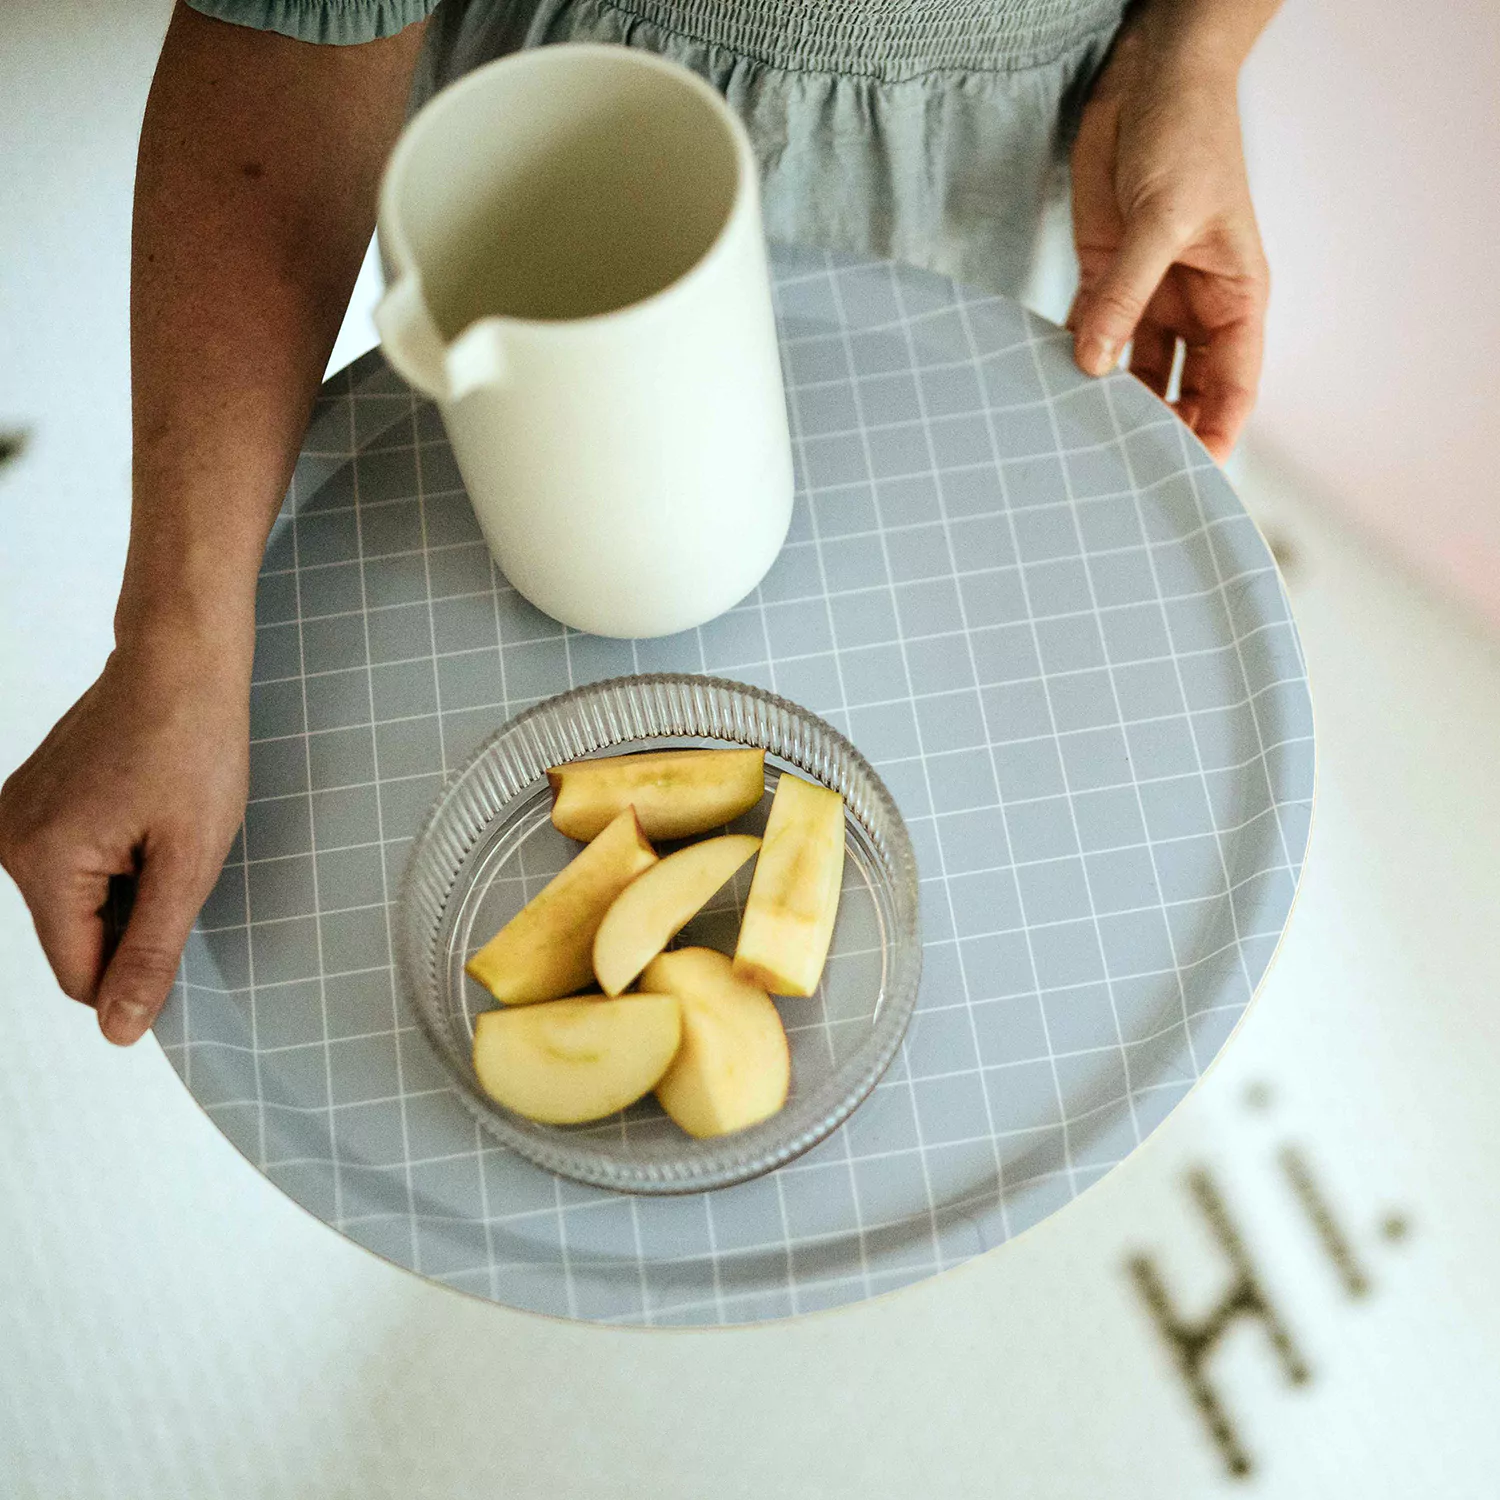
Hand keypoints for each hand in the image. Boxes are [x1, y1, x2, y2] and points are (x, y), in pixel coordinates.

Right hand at [0, 628, 249, 1044]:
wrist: (180, 662)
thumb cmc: (194, 748)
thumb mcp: (190, 861)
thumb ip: (151, 951)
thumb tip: (119, 1031)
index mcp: (42, 864)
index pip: (81, 974)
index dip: (139, 971)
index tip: (184, 923)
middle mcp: (9, 842)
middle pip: (77, 937)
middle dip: (136, 917)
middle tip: (178, 853)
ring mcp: (14, 818)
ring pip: (77, 902)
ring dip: (128, 885)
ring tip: (163, 827)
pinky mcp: (31, 801)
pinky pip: (72, 864)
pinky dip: (114, 856)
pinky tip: (145, 813)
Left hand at [1068, 23, 1269, 459]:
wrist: (1151, 80)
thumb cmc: (1188, 137)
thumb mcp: (1165, 217)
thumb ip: (1127, 292)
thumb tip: (1092, 362)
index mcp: (1235, 299)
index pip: (1233, 387)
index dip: (1215, 434)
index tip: (1188, 478)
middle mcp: (1195, 308)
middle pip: (1180, 391)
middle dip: (1155, 431)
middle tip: (1116, 472)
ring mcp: (1148, 295)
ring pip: (1131, 372)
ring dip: (1105, 403)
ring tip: (1074, 442)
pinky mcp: (1104, 276)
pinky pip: (1089, 334)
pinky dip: (1070, 362)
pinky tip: (1045, 392)